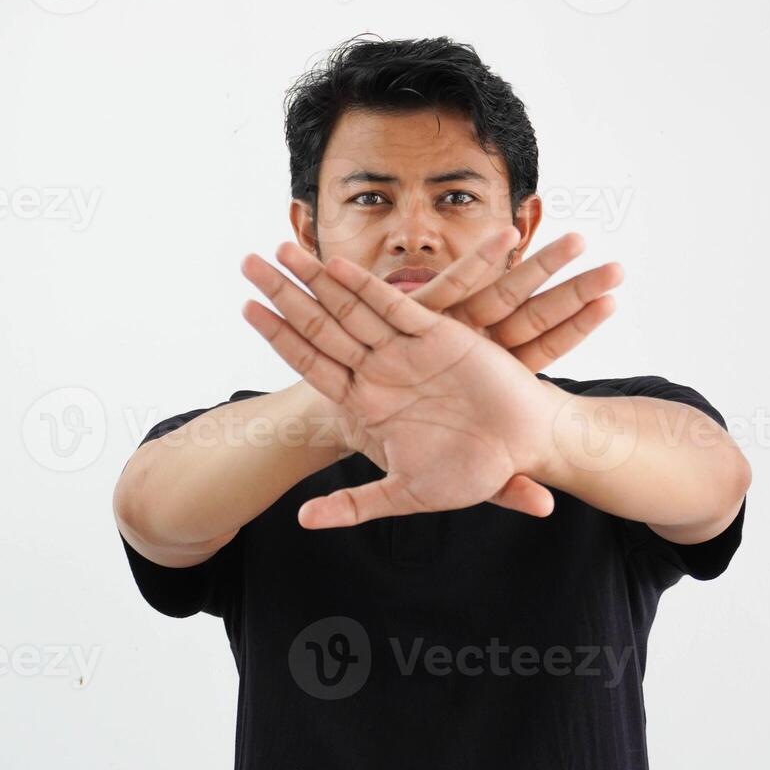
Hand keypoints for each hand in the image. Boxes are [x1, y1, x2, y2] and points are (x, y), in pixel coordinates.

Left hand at [240, 226, 581, 529]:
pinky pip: (395, 307)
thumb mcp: (406, 494)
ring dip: (317, 278)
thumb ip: (355, 505)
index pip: (310, 362)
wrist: (523, 451)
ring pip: (351, 308)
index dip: (279, 335)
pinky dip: (366, 288)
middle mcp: (380, 370)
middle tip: (247, 262)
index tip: (246, 308)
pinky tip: (336, 266)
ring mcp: (405, 350)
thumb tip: (303, 522)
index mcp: (366, 404)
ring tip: (281, 247)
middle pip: (320, 325)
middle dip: (284, 293)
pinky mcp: (439, 334)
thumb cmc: (471, 472)